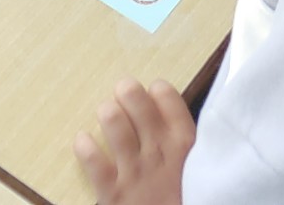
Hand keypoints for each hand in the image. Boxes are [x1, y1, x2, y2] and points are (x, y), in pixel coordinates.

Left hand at [74, 79, 195, 204]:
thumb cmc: (188, 201)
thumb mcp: (200, 172)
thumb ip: (190, 149)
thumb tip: (170, 123)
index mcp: (186, 145)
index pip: (167, 97)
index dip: (157, 91)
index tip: (152, 91)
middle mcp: (159, 152)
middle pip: (137, 101)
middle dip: (127, 91)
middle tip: (123, 92)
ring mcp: (134, 171)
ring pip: (113, 121)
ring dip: (107, 112)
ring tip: (107, 113)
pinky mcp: (112, 193)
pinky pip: (91, 159)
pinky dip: (84, 146)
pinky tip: (83, 141)